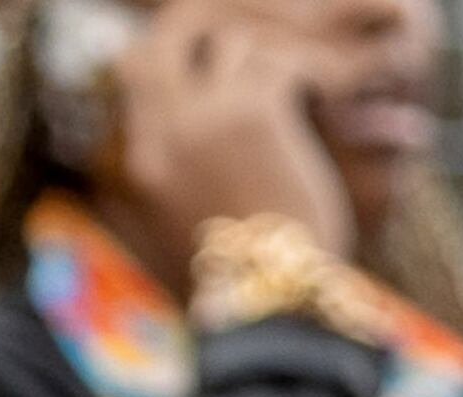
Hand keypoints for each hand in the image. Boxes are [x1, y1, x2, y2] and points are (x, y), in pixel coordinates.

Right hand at [106, 0, 354, 260]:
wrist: (265, 303)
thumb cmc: (237, 279)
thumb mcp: (184, 221)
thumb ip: (180, 167)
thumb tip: (197, 130)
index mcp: (141, 160)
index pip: (134, 67)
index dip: (173, 47)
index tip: (206, 50)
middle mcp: (164, 131)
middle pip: (171, 32)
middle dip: (211, 24)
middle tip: (255, 43)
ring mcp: (205, 118)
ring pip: (237, 42)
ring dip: (273, 61)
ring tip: (302, 89)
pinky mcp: (254, 113)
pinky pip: (282, 63)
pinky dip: (311, 76)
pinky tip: (327, 100)